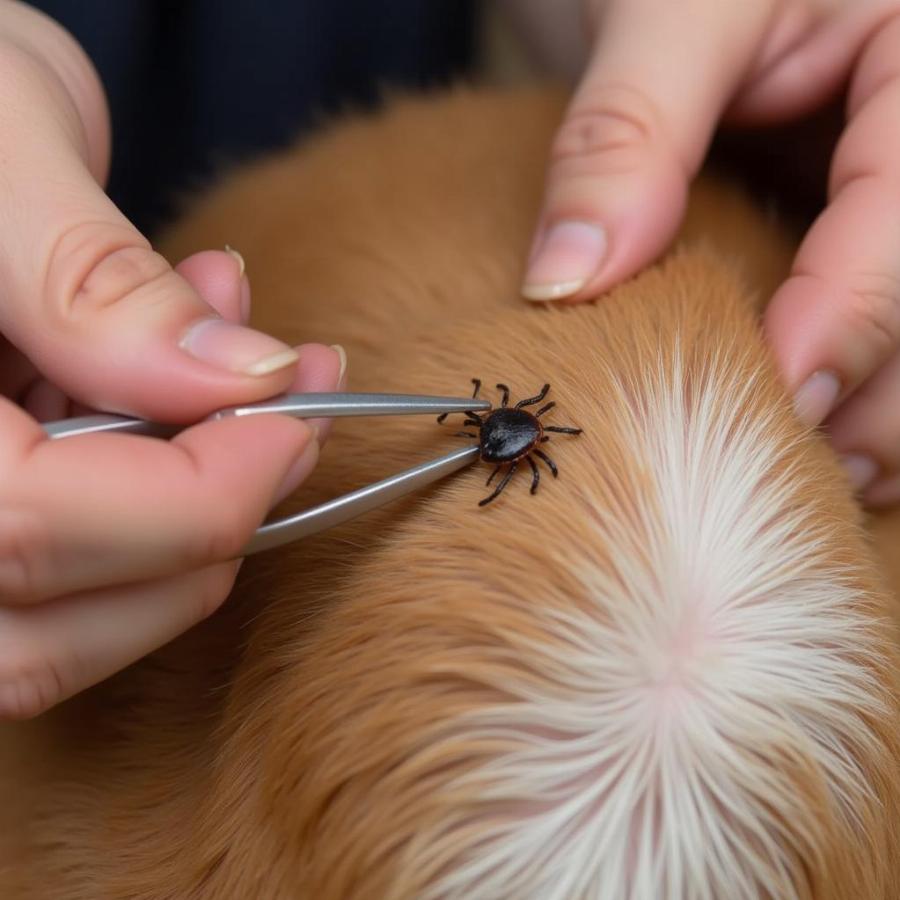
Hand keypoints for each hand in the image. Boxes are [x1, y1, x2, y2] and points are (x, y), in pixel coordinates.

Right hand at [0, 2, 344, 718]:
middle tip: (293, 416)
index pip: (31, 529)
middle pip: (47, 626)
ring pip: (58, 629)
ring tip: (238, 377)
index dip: (199, 496)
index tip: (298, 414)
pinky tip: (184, 404)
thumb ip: (98, 283)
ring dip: (186, 526)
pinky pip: (64, 578)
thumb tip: (247, 380)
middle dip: (205, 531)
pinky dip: (150, 511)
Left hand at [523, 0, 899, 503]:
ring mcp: (889, 188)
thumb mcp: (668, 7)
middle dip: (884, 395)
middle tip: (806, 475)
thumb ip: (626, 133)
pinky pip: (884, 309)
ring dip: (884, 411)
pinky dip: (860, 382)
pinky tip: (820, 436)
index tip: (778, 403)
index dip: (850, 320)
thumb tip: (566, 283)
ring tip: (820, 481)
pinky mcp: (859, 222)